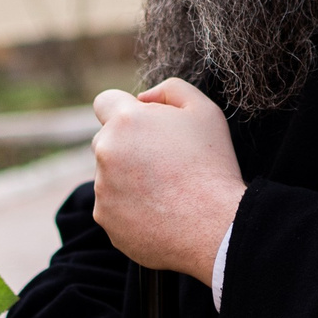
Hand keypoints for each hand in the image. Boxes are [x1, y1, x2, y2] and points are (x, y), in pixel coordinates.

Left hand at [89, 79, 243, 285]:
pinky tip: (160, 212)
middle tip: (164, 161)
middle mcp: (105, 152)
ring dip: (128, 178)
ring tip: (167, 191)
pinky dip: (130, 207)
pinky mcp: (104, 218)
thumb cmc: (213, 166)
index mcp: (126, 121)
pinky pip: (112, 206)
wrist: (215, 227)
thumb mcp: (204, 111)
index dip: (125, 110)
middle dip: (127, 145)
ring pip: (108, 175)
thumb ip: (170, 90)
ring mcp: (102, 188)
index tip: (146, 126)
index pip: (105, 102)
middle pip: (105, 139)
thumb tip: (143, 98)